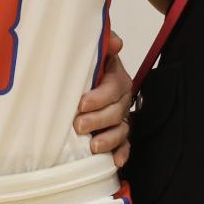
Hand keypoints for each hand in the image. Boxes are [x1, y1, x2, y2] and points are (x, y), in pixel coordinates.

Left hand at [76, 30, 132, 166]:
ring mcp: (121, 117)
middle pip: (116, 112)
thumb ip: (105, 44)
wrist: (84, 75)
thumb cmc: (89, 65)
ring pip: (121, 130)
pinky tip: (115, 161)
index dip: (99, 98)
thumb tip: (116, 42)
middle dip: (98, 120)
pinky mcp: (117, 132)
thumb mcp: (95, 51)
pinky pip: (124, 144)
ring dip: (109, 139)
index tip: (81, 104)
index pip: (113, 89)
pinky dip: (122, 153)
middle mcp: (122, 99)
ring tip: (93, 147)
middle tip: (78, 126)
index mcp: (117, 78)